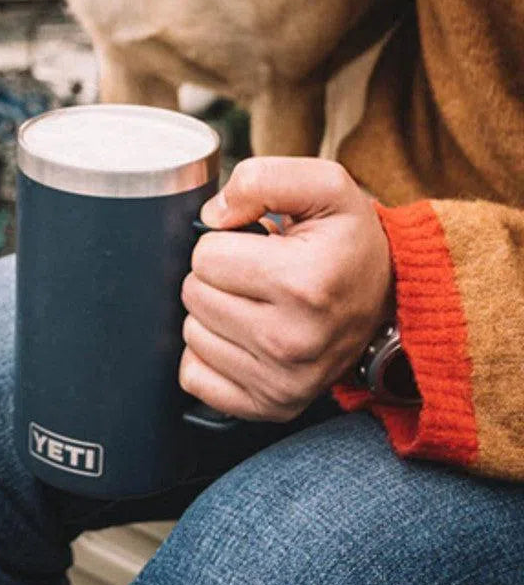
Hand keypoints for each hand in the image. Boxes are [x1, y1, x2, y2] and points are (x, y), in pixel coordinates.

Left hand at [180, 157, 394, 421]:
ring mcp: (283, 381)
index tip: (258, 246)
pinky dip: (209, 356)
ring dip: (213, 315)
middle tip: (256, 276)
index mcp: (303, 283)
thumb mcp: (324, 185)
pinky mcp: (272, 406)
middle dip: (216, 277)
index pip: (205, 255)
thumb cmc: (349, 241)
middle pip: (194, 295)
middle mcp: (293, 340)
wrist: (393, 300)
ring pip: (191, 334)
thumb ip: (262, 178)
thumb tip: (212, 214)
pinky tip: (243, 339)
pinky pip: (195, 377)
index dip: (224, 241)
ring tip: (256, 305)